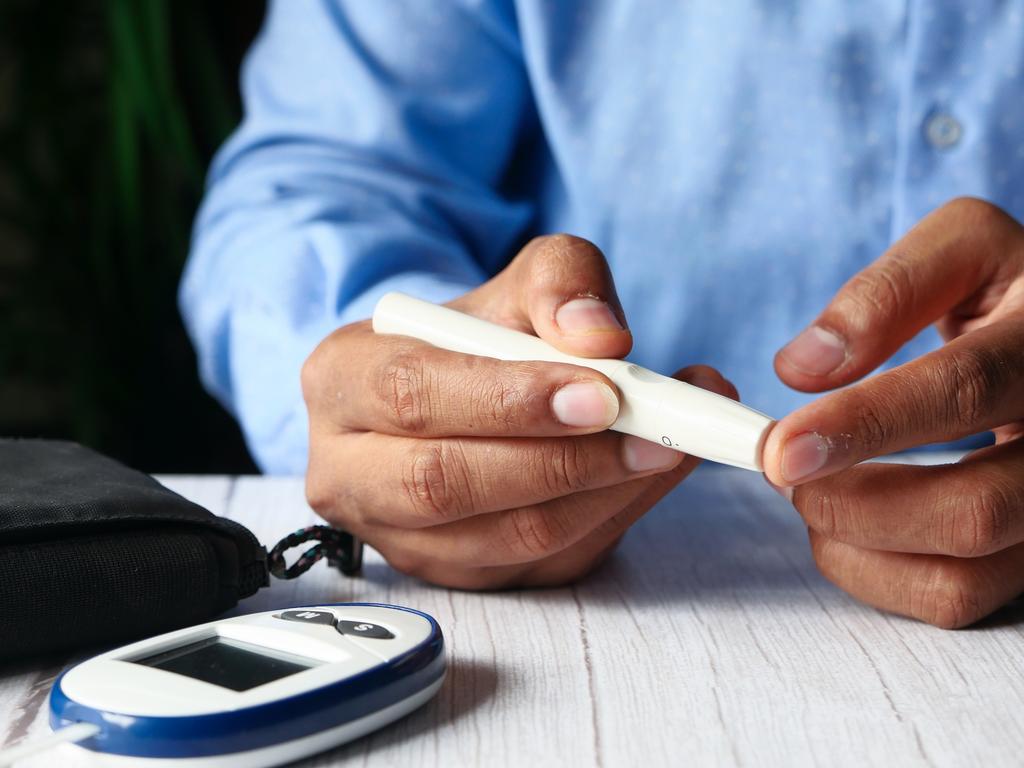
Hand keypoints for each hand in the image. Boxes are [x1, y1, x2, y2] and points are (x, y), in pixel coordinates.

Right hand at [302, 235, 735, 588]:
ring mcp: (399, 537)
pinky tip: (652, 476)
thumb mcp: (517, 282)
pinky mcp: (457, 576)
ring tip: (673, 446)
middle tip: (654, 432)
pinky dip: (611, 520)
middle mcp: (348, 471)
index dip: (508, 399)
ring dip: (602, 495)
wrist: (465, 392)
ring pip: (502, 538)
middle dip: (560, 462)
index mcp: (341, 380)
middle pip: (443, 483)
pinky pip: (541, 564)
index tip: (602, 393)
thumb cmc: (481, 335)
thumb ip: (559, 284)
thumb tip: (601, 338)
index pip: (413, 394)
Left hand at [764, 197, 1023, 627]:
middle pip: (973, 510)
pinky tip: (844, 525)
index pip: (964, 390)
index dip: (865, 424)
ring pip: (961, 574)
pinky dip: (875, 574)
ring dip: (854, 542)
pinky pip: (956, 598)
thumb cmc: (1007, 290)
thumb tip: (803, 368)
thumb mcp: (962, 249)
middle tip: (783, 467)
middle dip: (850, 502)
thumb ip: (886, 292)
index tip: (782, 448)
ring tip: (809, 491)